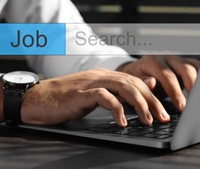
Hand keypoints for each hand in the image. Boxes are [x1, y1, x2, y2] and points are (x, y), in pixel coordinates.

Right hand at [0, 68, 170, 126]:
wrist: (36, 99)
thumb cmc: (65, 100)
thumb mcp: (95, 95)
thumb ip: (118, 91)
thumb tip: (145, 86)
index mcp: (105, 76)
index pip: (135, 81)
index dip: (152, 95)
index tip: (163, 110)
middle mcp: (101, 76)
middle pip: (133, 83)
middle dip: (151, 100)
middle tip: (163, 116)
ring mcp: (91, 83)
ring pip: (123, 87)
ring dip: (139, 104)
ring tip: (148, 120)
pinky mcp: (81, 93)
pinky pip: (104, 97)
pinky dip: (116, 109)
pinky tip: (121, 122)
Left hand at [116, 55, 199, 111]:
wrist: (137, 72)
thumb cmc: (135, 81)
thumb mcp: (134, 83)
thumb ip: (142, 84)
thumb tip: (151, 82)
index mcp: (152, 60)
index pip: (167, 76)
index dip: (176, 92)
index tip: (182, 107)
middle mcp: (166, 57)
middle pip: (185, 69)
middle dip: (192, 88)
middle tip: (194, 105)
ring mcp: (177, 58)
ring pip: (194, 67)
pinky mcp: (185, 62)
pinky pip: (198, 67)